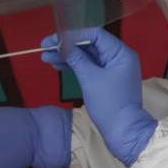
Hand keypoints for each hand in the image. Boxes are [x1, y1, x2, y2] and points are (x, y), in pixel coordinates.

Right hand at [41, 29, 156, 166]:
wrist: (123, 132)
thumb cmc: (110, 104)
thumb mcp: (90, 79)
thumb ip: (76, 58)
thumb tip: (62, 43)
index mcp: (120, 53)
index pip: (94, 35)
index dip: (72, 35)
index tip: (54, 39)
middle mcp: (118, 57)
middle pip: (89, 44)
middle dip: (66, 46)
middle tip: (45, 47)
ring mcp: (112, 68)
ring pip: (86, 56)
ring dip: (67, 56)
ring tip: (46, 58)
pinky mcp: (105, 79)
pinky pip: (88, 67)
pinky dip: (74, 66)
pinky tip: (57, 65)